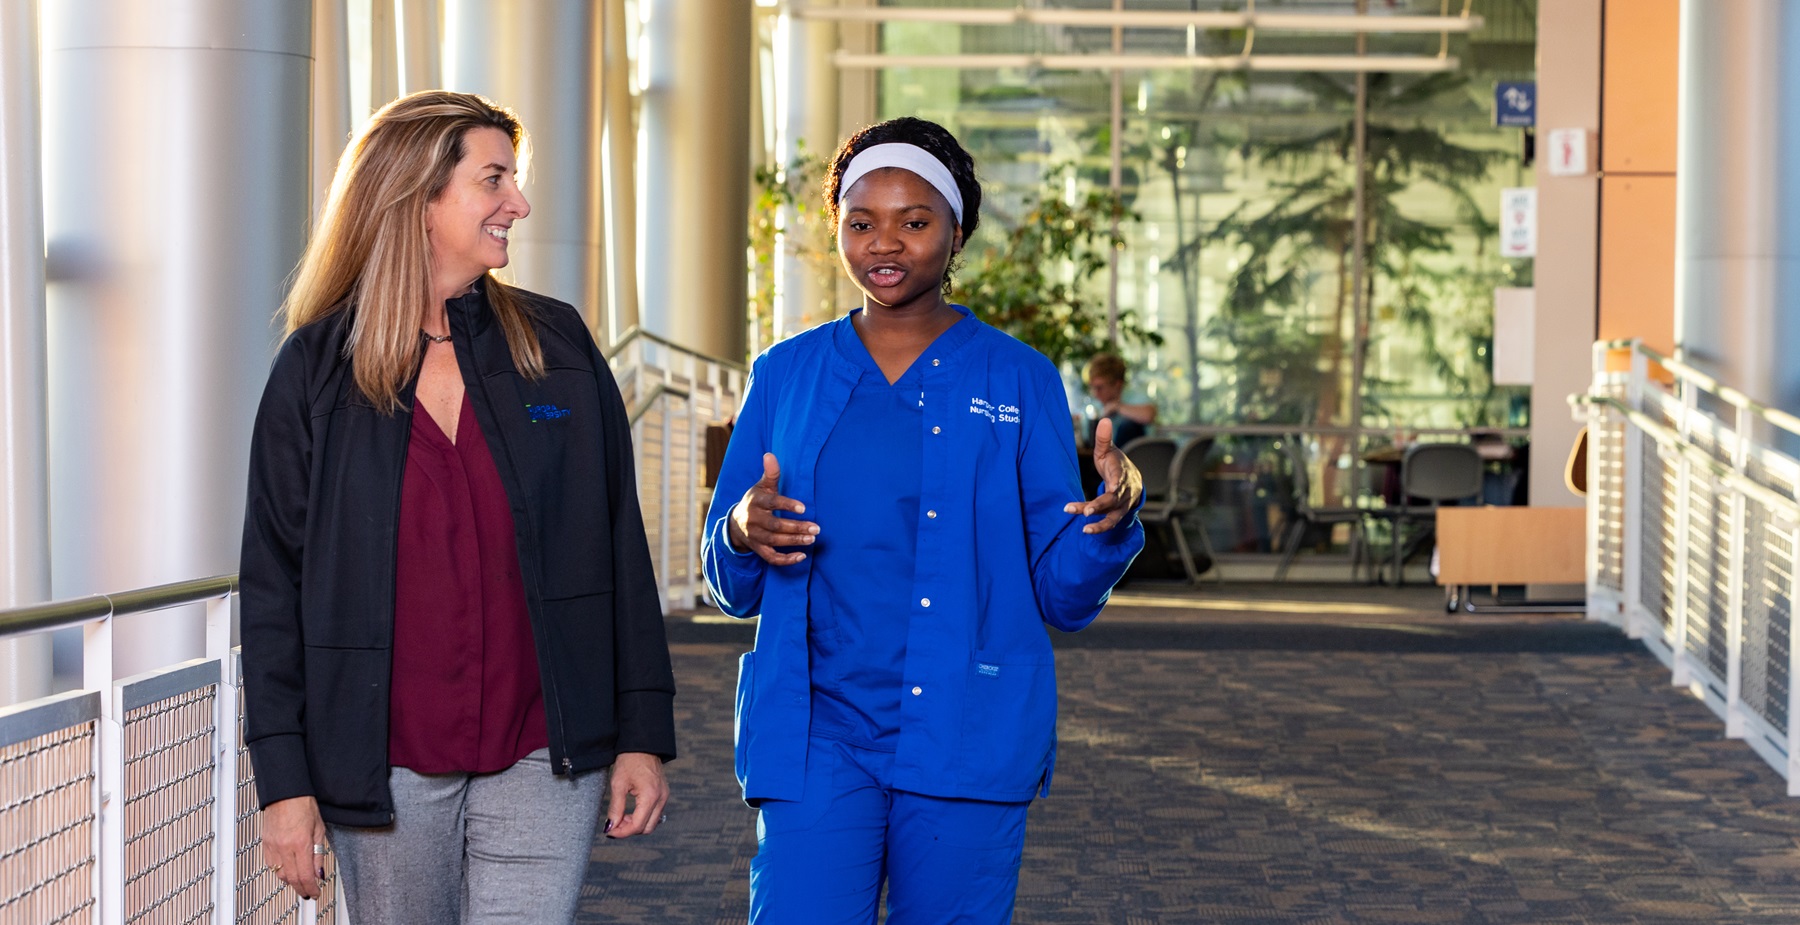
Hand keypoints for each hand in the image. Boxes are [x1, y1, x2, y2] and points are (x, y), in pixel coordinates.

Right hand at [261, 796, 327, 898]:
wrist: (285, 793)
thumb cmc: (303, 805)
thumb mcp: (319, 829)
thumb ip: (319, 854)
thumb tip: (319, 872)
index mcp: (300, 843)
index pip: (305, 875)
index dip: (311, 888)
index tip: (316, 892)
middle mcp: (284, 847)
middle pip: (292, 878)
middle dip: (301, 888)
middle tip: (309, 892)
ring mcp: (273, 846)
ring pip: (280, 874)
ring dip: (291, 881)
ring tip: (300, 882)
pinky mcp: (265, 844)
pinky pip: (271, 865)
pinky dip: (280, 871)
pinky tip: (287, 870)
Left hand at [605, 752, 668, 838]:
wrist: (643, 745)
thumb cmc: (630, 760)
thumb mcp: (618, 784)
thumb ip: (615, 808)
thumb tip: (610, 826)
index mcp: (650, 796)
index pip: (638, 825)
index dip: (622, 832)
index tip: (609, 831)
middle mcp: (661, 798)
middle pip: (647, 828)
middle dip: (629, 830)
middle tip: (614, 824)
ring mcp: (664, 796)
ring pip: (652, 823)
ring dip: (636, 824)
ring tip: (621, 817)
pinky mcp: (663, 794)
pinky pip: (655, 814)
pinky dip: (642, 817)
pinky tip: (631, 812)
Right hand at [727, 453, 817, 565]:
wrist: (735, 523)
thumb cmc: (755, 501)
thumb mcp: (761, 486)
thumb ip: (770, 473)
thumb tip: (770, 455)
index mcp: (755, 502)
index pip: (771, 504)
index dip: (787, 505)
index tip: (803, 508)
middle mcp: (753, 520)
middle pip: (775, 526)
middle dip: (796, 527)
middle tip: (816, 528)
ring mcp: (755, 536)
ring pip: (774, 542)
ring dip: (794, 541)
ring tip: (812, 538)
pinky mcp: (757, 549)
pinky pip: (771, 558)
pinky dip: (785, 560)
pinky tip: (801, 556)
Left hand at [1064, 417, 1141, 533]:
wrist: (1133, 478)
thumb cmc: (1115, 463)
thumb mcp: (1108, 450)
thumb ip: (1104, 438)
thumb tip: (1105, 419)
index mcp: (1122, 475)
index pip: (1116, 484)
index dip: (1109, 492)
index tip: (1093, 499)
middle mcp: (1124, 492)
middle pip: (1113, 502)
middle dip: (1098, 507)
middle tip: (1084, 512)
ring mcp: (1123, 505)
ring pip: (1113, 516)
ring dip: (1100, 525)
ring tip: (1084, 531)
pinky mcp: (1118, 513)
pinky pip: (1111, 521)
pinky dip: (1100, 527)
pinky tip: (1086, 530)